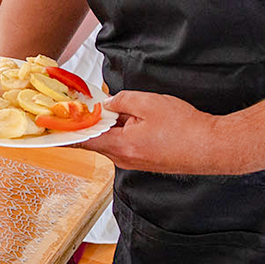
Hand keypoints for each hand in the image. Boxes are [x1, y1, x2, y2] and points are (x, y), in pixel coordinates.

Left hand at [83, 90, 240, 174]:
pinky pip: (126, 145)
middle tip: (89, 105)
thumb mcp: (149, 103)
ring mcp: (135, 163)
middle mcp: (124, 159)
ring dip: (112, 126)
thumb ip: (122, 100)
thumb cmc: (185, 128)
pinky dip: (124, 132)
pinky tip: (136, 119)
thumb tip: (108, 103)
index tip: (53, 125)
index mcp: (121, 145)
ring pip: (113, 141)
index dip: (68, 130)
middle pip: (97, 139)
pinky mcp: (146, 162)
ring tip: (122, 109)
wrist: (212, 147)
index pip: (83, 139)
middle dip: (92, 122)